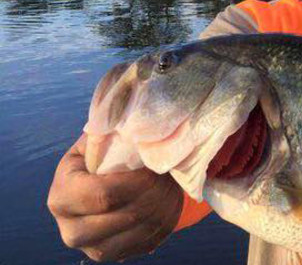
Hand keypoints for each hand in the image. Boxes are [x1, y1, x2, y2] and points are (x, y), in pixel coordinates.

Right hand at [47, 134, 182, 261]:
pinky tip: (169, 199)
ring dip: (166, 203)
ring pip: (143, 230)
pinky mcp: (118, 255)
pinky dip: (168, 218)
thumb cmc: (102, 155)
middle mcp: (72, 230)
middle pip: (126, 214)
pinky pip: (151, 239)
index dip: (136, 180)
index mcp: (62, 197)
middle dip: (155, 190)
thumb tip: (137, 119)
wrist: (104, 183)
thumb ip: (111, 130)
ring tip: (170, 182)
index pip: (103, 195)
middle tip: (167, 171)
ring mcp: (95, 248)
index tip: (153, 164)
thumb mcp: (100, 138)